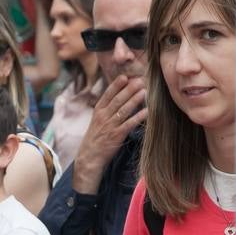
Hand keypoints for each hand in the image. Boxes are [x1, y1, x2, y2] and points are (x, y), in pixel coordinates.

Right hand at [73, 75, 145, 194]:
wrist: (88, 157)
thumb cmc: (95, 139)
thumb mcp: (96, 122)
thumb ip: (107, 110)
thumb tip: (120, 97)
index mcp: (98, 112)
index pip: (107, 95)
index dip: (115, 86)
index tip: (124, 77)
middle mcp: (103, 117)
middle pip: (117, 100)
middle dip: (128, 89)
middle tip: (139, 80)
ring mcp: (110, 126)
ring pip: (123, 110)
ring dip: (135, 100)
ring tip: (144, 91)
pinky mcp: (116, 136)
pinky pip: (129, 124)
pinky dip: (138, 117)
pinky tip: (147, 111)